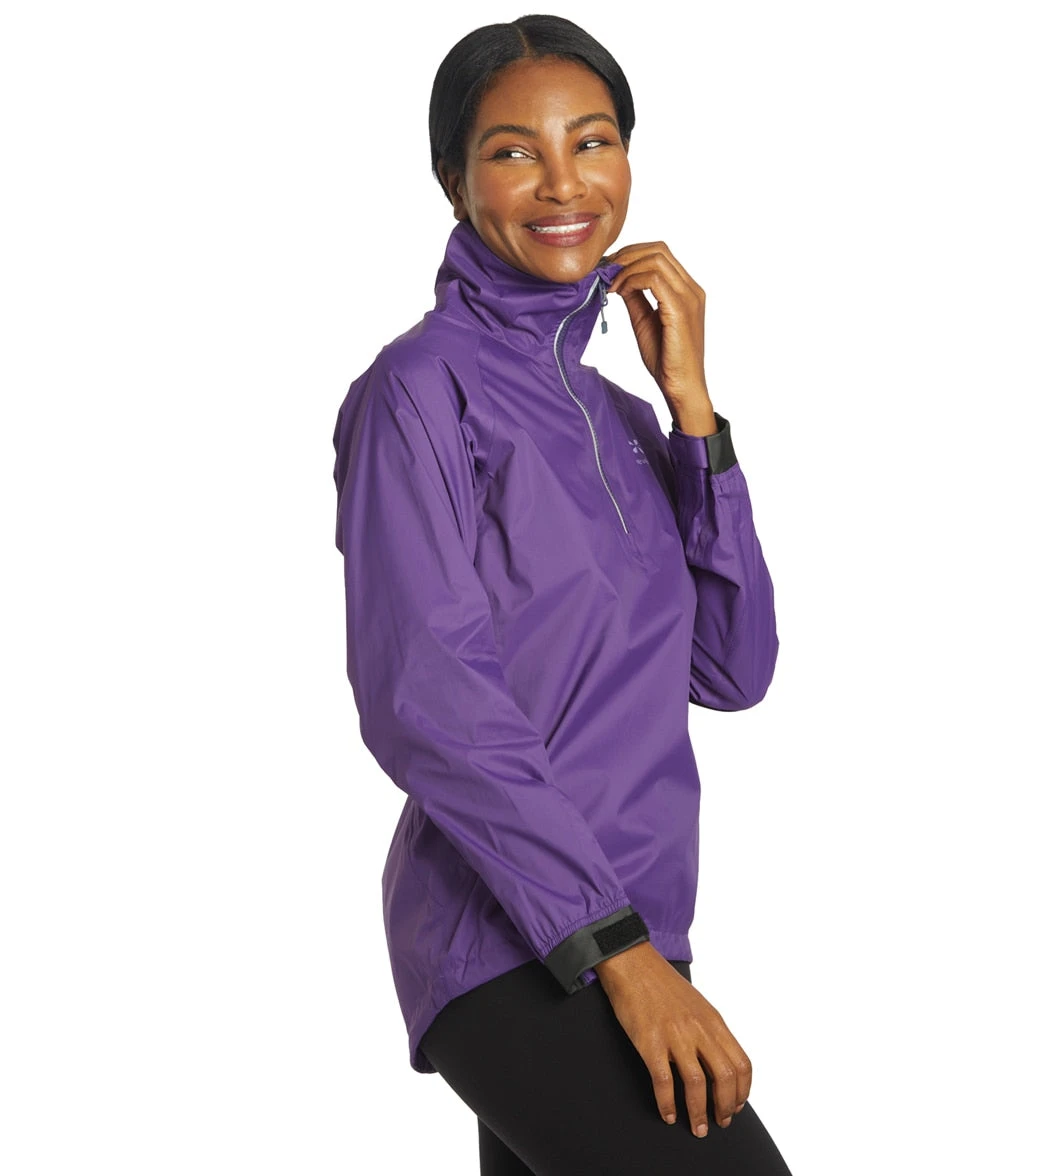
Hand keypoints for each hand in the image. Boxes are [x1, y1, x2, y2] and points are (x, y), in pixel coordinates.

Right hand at [593, 942, 750, 1135]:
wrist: (633, 963)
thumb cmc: (662, 984)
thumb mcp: (697, 1005)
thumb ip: (709, 1031)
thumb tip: (717, 1062)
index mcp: (713, 1021)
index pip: (741, 1063)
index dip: (742, 1091)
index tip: (736, 1106)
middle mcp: (698, 1029)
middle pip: (725, 1077)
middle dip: (725, 1107)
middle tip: (720, 1122)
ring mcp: (674, 1036)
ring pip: (697, 1084)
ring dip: (699, 1113)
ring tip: (697, 1127)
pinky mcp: (649, 1041)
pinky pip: (663, 1081)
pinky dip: (667, 1104)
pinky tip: (668, 1114)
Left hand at [604, 241, 709, 410]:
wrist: (681, 386)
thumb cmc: (666, 359)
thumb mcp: (644, 320)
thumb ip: (636, 298)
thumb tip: (618, 279)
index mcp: (686, 290)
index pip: (660, 253)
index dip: (631, 254)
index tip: (608, 268)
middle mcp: (691, 289)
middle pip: (658, 249)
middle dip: (626, 255)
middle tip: (604, 271)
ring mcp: (689, 297)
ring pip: (655, 259)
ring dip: (626, 268)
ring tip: (610, 285)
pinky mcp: (680, 310)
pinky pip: (653, 279)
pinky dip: (632, 281)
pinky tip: (620, 293)